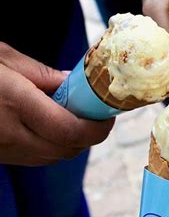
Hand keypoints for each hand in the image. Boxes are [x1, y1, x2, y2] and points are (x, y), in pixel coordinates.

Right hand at [0, 43, 113, 165]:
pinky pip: (36, 158)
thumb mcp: (1, 57)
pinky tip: (53, 128)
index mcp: (15, 104)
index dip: (98, 128)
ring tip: (76, 119)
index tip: (108, 115)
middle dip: (89, 135)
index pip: (71, 131)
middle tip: (96, 115)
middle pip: (67, 149)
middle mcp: (11, 134)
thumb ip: (42, 75)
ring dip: (73, 143)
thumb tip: (74, 84)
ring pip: (53, 158)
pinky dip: (54, 147)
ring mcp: (3, 150)